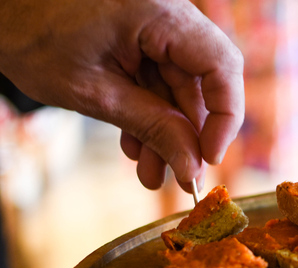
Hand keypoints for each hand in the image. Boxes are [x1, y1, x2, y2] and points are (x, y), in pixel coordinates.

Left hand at [0, 0, 243, 192]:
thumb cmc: (29, 33)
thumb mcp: (93, 91)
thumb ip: (151, 126)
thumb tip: (193, 166)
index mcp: (160, 14)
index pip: (222, 67)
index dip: (225, 117)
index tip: (208, 157)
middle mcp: (166, 15)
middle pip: (203, 82)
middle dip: (190, 135)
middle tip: (181, 177)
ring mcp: (154, 26)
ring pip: (181, 88)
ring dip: (168, 132)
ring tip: (151, 172)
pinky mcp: (141, 37)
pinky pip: (159, 80)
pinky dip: (151, 113)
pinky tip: (136, 146)